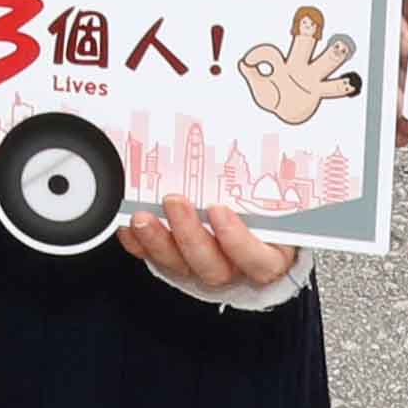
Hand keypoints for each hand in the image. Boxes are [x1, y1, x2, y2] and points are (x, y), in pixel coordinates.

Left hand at [117, 199, 301, 303]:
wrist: (257, 232)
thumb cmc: (268, 210)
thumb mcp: (278, 197)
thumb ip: (271, 181)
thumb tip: (256, 139)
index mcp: (268, 254)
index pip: (258, 260)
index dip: (238, 240)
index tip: (220, 211)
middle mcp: (236, 267)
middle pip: (213, 266)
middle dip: (190, 234)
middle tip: (174, 201)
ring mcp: (204, 267)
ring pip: (181, 265)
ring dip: (159, 240)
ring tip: (143, 216)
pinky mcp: (178, 264)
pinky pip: (155, 260)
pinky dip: (140, 244)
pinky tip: (129, 227)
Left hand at [237, 3, 364, 125]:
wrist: (286, 114)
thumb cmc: (273, 96)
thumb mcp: (259, 88)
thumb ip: (252, 76)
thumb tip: (243, 63)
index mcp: (279, 62)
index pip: (269, 52)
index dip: (257, 54)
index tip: (246, 62)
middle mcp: (297, 65)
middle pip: (304, 45)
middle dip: (307, 33)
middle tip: (311, 20)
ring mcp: (311, 77)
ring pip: (325, 62)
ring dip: (333, 55)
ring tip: (342, 47)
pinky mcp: (319, 90)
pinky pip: (333, 87)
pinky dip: (343, 85)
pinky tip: (354, 82)